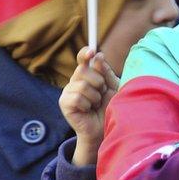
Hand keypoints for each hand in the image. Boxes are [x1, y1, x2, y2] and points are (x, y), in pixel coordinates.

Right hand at [58, 47, 118, 165]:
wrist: (106, 128)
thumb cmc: (111, 107)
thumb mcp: (113, 87)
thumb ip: (106, 72)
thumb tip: (97, 55)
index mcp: (87, 75)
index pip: (83, 59)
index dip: (85, 54)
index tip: (91, 51)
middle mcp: (76, 81)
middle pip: (84, 70)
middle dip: (99, 82)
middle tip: (102, 93)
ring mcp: (68, 92)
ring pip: (82, 84)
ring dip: (95, 96)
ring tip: (96, 104)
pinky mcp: (65, 104)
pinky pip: (77, 97)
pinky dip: (88, 104)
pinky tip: (88, 110)